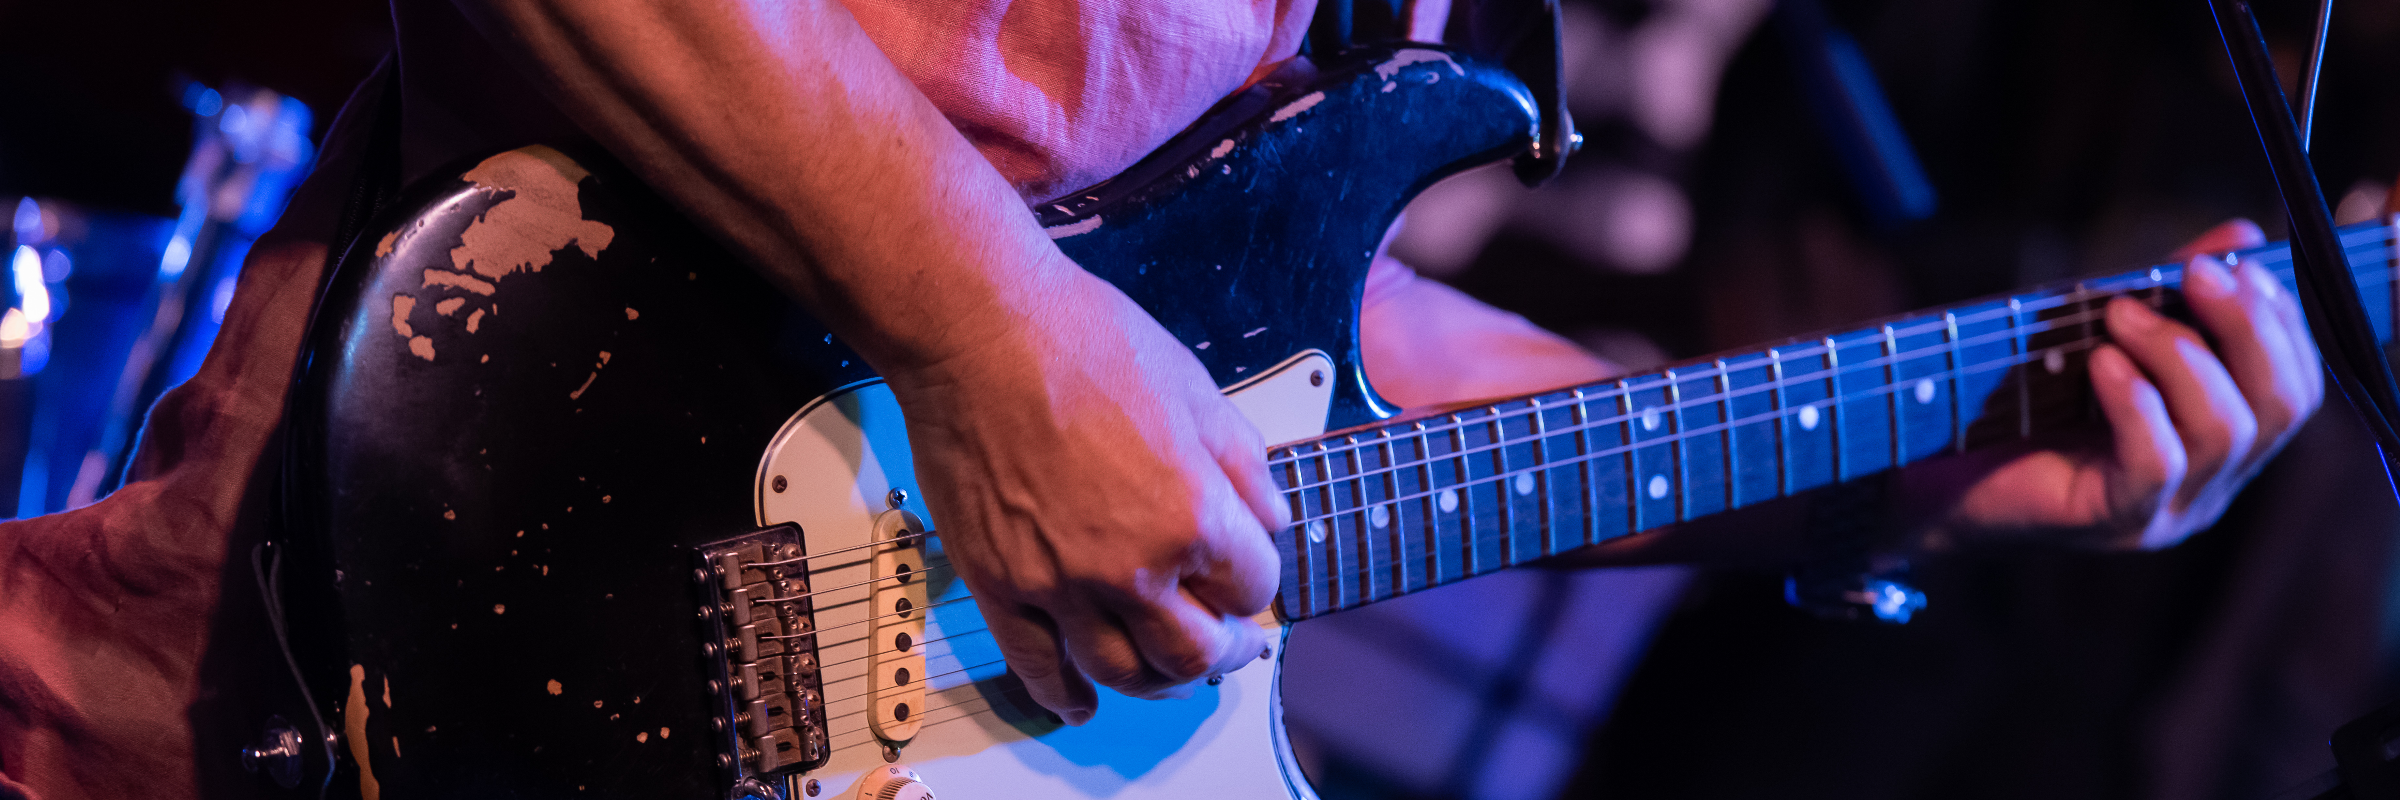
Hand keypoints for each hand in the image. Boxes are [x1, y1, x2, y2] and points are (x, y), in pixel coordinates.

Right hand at [883, 267, 1287, 724]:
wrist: (979, 330)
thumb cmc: (1079, 342)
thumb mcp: (1197, 390)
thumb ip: (1242, 464)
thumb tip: (1265, 517)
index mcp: (1192, 514)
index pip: (1253, 587)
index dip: (1255, 581)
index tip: (1245, 578)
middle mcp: (1130, 564)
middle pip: (1195, 653)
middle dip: (1222, 652)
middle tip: (1225, 644)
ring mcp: (1059, 583)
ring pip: (1124, 673)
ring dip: (1157, 681)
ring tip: (1166, 670)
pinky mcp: (1000, 586)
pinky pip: (1038, 668)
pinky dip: (1066, 695)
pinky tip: (1083, 699)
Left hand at [1906, 219, 2325, 549]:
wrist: (1926, 474)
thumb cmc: (2014, 403)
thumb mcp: (2101, 335)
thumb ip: (2171, 295)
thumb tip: (2242, 235)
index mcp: (2217, 444)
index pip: (2294, 389)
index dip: (2280, 323)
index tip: (2239, 266)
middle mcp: (2207, 486)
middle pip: (2279, 407)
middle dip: (2247, 328)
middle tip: (2194, 274)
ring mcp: (2164, 511)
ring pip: (2226, 432)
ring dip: (2180, 354)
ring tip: (2120, 314)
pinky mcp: (2112, 521)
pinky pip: (2155, 462)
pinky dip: (2137, 400)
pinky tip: (2101, 363)